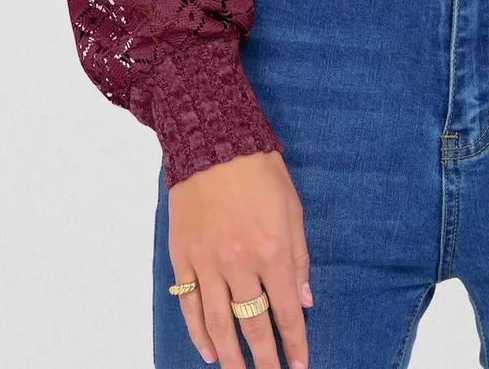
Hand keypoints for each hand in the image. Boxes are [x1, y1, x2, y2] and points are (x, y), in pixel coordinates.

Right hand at [167, 150, 311, 368]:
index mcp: (272, 250)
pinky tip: (209, 351)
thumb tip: (305, 300)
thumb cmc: (259, 170)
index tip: (301, 364)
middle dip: (265, 358)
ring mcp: (208, 263)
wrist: (213, 141)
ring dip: (231, 356)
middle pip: (253, 324)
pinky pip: (189, 304)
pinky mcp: (183, 258)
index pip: (286, 310)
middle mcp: (240, 263)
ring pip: (219, 323)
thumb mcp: (292, 208)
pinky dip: (198, 332)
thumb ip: (299, 258)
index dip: (295, 341)